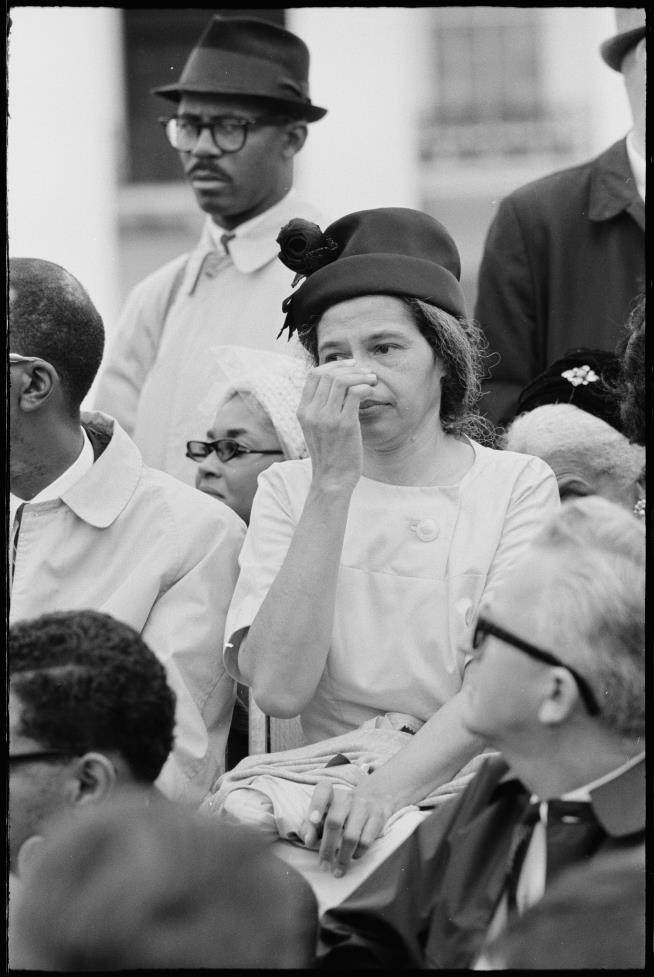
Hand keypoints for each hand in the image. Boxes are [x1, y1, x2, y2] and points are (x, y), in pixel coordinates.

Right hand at [298, 361, 376, 491]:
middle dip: (351, 368)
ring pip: (342, 381)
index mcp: (303, 411)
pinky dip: (366, 387)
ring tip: (373, 379)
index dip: (334, 365)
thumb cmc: (329, 454)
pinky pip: (355, 393)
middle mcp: (312, 412)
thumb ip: (321, 408)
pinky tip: (372, 392)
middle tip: (366, 372)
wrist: (332, 479)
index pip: (314, 375)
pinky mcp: (344, 424)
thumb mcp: (316, 428)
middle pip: (329, 374)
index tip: (350, 365)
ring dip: (361, 376)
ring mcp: (327, 418)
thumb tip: (338, 385)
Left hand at [301, 780, 396, 876]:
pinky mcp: (378, 816)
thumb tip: (308, 840)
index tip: (313, 820)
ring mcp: (364, 806)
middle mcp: (347, 797)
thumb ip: (311, 825)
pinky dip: (358, 853)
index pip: (323, 790)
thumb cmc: (342, 810)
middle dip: (327, 848)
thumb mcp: (325, 812)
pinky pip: (366, 840)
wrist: (376, 796)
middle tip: (324, 866)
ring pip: (351, 836)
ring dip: (343, 858)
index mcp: (330, 792)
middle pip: (334, 822)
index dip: (317, 805)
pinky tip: (354, 857)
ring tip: (338, 871)